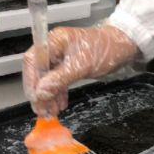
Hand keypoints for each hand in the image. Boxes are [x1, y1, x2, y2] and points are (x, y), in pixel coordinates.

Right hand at [23, 24, 137, 115]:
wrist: (122, 47)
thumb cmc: (105, 50)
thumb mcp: (81, 65)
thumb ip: (60, 78)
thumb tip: (41, 92)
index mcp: (54, 41)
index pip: (33, 61)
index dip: (31, 81)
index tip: (34, 98)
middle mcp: (54, 48)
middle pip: (39, 72)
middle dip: (39, 92)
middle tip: (41, 111)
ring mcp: (61, 57)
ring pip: (49, 79)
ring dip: (49, 96)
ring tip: (51, 112)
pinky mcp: (69, 66)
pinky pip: (59, 81)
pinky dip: (59, 93)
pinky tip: (60, 105)